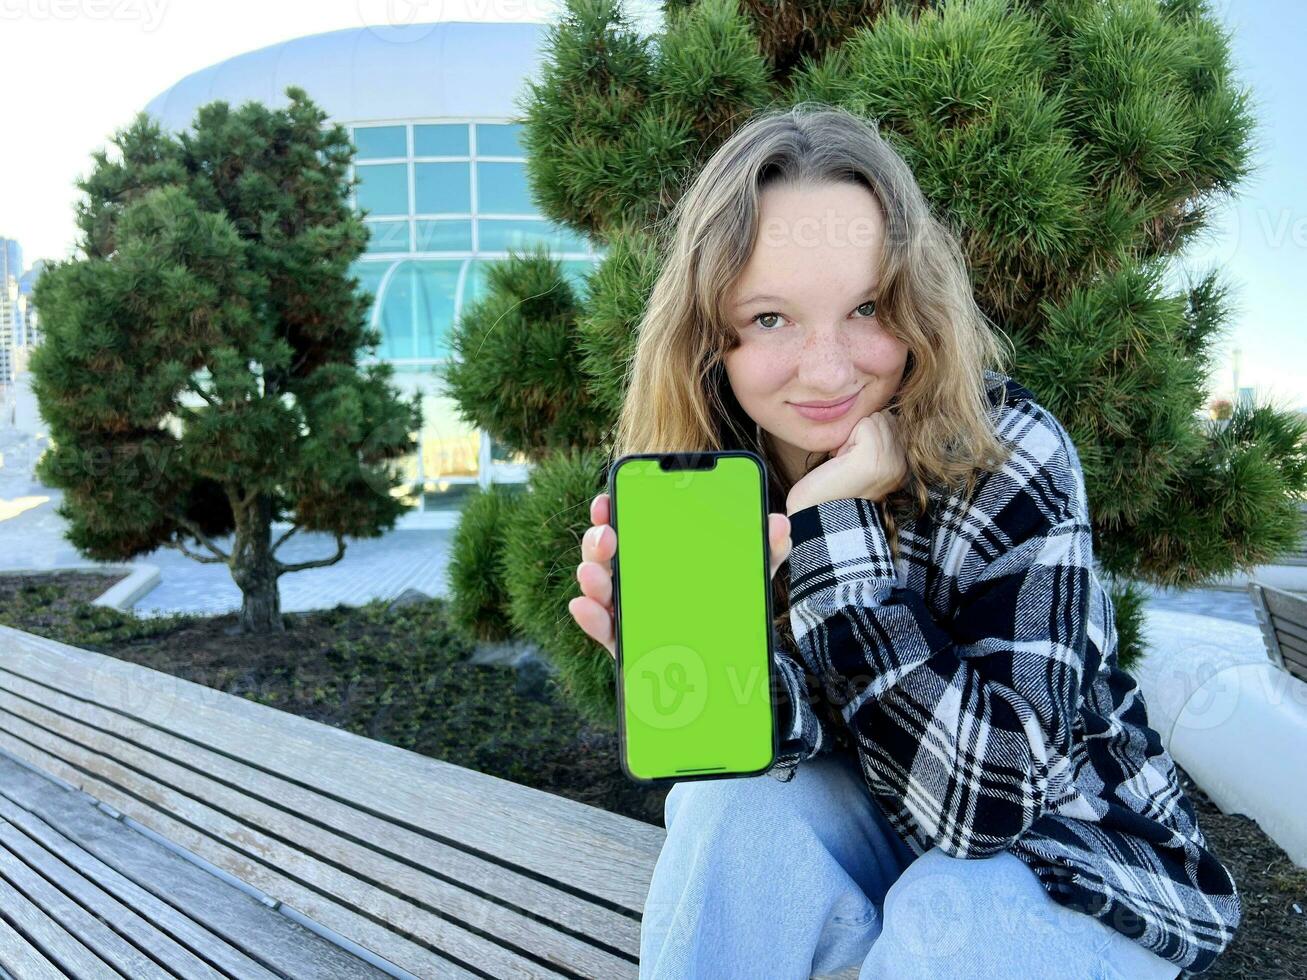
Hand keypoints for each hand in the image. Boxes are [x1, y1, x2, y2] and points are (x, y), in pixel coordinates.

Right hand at [568, 491, 792, 660]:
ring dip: (592, 577)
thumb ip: (763, 551)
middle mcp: (635, 577)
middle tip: (607, 535)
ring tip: (592, 573)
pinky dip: (590, 618)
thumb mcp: (748, 576)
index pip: (629, 523)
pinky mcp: (625, 643)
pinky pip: (603, 629)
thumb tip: (781, 524)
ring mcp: (627, 609)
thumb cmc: (727, 605)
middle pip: (607, 553)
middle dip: (598, 540)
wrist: (728, 662)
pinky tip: (584, 607)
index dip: (612, 510)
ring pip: (600, 588)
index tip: (606, 500)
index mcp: (658, 553)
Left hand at [786, 410, 906, 514]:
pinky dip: (847, 438)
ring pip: (874, 418)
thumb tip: (876, 410)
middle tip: (846, 461)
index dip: (866, 434)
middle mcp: (901, 465)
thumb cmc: (829, 487)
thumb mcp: (859, 461)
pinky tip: (840, 461)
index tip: (852, 460)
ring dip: (852, 436)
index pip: (892, 422)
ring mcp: (890, 461)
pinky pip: (864, 423)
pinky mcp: (873, 457)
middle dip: (860, 433)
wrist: (815, 516)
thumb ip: (875, 439)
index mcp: (902, 467)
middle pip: (884, 417)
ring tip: (844, 462)